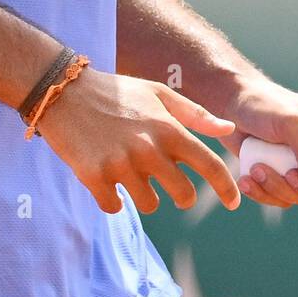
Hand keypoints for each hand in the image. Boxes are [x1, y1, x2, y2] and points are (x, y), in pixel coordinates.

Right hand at [36, 67, 241, 215]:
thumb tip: (228, 130)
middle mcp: (149, 149)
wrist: (63, 90)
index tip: (234, 202)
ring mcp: (121, 165)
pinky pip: (114, 206)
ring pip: (149, 204)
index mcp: (168, 128)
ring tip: (127, 170)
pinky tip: (106, 178)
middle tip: (164, 182)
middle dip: (179, 194)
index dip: (227, 188)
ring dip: (142, 194)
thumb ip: (195, 114)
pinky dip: (113, 198)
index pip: (210, 166)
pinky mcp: (95, 177)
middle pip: (183, 195)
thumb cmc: (115, 91)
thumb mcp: (157, 93)